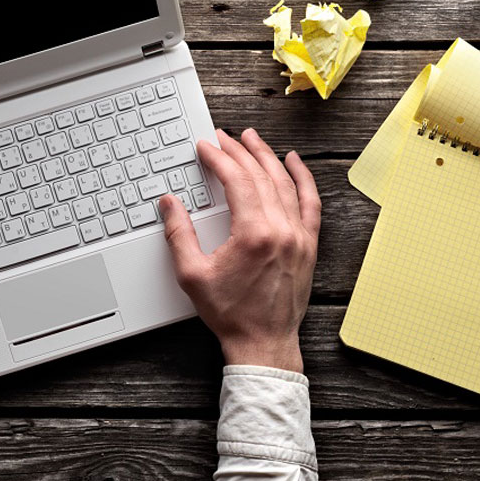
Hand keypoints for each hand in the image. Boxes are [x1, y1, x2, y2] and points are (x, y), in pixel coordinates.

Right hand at [158, 128, 320, 373]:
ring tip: (251, 139)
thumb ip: (179, 233)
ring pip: (285, 184)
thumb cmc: (230, 314)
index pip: (237, 181)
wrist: (263, 343)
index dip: (219, 159)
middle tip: (223, 137)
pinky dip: (303, 179)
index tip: (205, 147)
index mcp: (254, 234)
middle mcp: (282, 230)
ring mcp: (299, 236)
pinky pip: (310, 203)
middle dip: (239, 152)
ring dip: (266, 157)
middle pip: (261, 176)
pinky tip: (294, 162)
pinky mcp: (308, 245)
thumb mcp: (192, 274)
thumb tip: (169, 203)